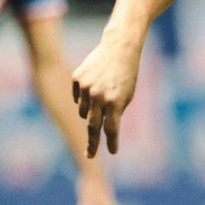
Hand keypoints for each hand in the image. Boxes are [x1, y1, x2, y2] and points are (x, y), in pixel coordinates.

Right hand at [70, 38, 140, 156]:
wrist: (118, 48)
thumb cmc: (126, 75)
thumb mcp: (127, 95)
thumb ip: (116, 113)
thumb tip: (105, 131)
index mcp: (115, 101)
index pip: (111, 129)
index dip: (112, 142)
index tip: (112, 152)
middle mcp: (98, 96)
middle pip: (93, 127)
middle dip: (92, 143)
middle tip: (90, 156)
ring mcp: (85, 87)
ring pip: (83, 112)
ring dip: (90, 113)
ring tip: (100, 99)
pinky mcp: (77, 79)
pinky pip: (77, 98)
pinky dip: (83, 98)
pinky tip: (93, 87)